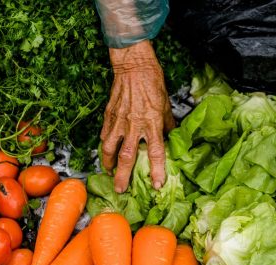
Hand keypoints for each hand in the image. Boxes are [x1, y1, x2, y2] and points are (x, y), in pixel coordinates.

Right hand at [100, 40, 174, 192]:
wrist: (133, 65)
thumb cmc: (152, 82)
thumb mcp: (166, 104)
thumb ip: (167, 124)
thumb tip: (170, 136)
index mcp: (152, 123)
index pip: (156, 152)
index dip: (157, 171)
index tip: (156, 184)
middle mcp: (134, 125)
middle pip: (127, 157)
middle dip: (123, 176)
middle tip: (120, 189)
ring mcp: (119, 120)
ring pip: (110, 148)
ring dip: (108, 163)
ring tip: (109, 172)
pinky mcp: (109, 114)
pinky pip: (105, 134)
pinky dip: (105, 144)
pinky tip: (106, 149)